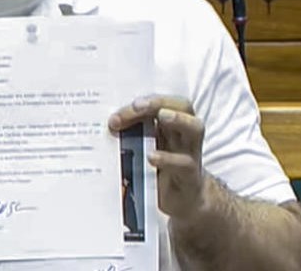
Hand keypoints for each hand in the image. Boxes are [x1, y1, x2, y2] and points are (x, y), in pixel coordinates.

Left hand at [108, 95, 204, 220]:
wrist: (183, 201)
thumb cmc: (160, 169)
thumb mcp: (146, 148)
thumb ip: (132, 135)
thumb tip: (105, 125)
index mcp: (172, 122)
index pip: (164, 100)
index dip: (145, 98)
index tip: (119, 105)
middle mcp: (185, 132)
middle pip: (182, 106)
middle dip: (159, 102)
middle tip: (136, 105)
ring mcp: (191, 152)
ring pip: (194, 128)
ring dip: (178, 119)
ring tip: (161, 116)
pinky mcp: (190, 175)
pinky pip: (183, 163)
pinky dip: (168, 158)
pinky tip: (152, 157)